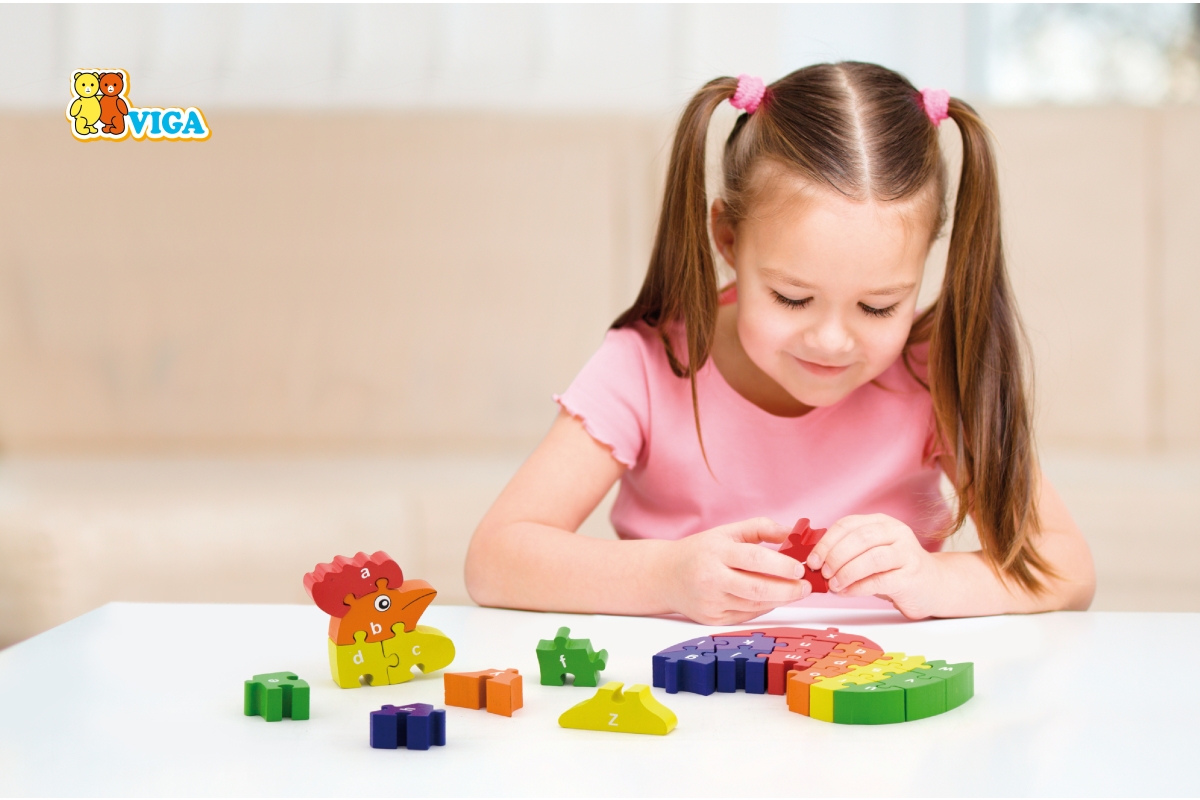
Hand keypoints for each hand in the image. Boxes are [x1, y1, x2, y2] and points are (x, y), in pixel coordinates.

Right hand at [658, 517, 810, 624]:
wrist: (665, 575)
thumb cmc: (701, 551)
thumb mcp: (727, 532)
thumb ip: (761, 528)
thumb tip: (794, 533)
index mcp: (716, 552)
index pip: (755, 560)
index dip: (782, 566)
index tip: (801, 568)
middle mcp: (711, 578)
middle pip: (758, 589)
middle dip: (788, 590)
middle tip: (806, 587)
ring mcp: (710, 602)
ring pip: (755, 605)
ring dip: (780, 600)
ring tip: (795, 592)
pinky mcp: (712, 619)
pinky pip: (746, 615)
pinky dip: (763, 607)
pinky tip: (773, 599)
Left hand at [806, 514, 942, 619]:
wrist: (933, 585)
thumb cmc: (894, 569)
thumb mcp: (870, 553)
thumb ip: (847, 553)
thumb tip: (814, 563)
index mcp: (881, 522)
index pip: (847, 525)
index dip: (826, 542)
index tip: (812, 560)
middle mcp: (896, 533)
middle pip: (859, 538)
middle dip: (835, 556)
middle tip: (823, 573)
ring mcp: (907, 553)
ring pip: (871, 558)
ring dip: (846, 572)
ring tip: (834, 585)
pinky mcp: (911, 576)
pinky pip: (880, 581)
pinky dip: (858, 587)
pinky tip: (847, 592)